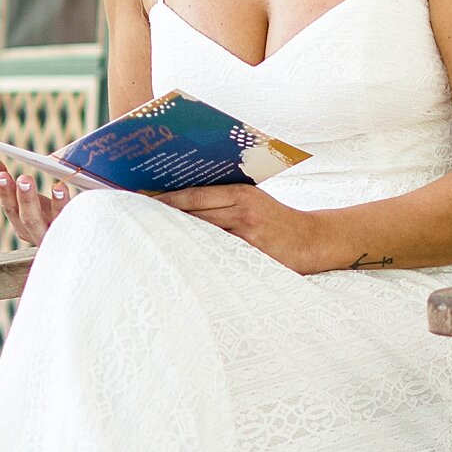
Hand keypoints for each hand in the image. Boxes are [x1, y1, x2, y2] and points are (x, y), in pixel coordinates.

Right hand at [0, 154, 70, 248]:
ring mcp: (54, 237)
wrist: (79, 238)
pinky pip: (69, 223)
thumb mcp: (29, 197)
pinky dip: (65, 206)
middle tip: (24, 179)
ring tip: (54, 186)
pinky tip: (63, 189)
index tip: (1, 175)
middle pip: (26, 218)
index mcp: (22, 223)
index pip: (9, 206)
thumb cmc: (50, 214)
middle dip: (23, 198)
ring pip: (49, 225)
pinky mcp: (72, 237)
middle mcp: (35, 233)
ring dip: (50, 206)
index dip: (3, 191)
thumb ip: (4, 179)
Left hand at [155, 183, 320, 271]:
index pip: (195, 195)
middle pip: (195, 214)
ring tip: (151, 240)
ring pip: (203, 234)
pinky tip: (181, 259)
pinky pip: (218, 253)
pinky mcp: (252, 253)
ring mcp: (247, 234)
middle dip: (166, 217)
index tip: (143, 201)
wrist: (312, 240)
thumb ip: (225, 201)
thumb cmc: (277, 221)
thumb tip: (184, 203)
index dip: (167, 199)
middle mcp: (243, 210)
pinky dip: (199, 255)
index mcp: (241, 192)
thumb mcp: (255, 201)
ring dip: (177, 237)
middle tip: (138, 220)